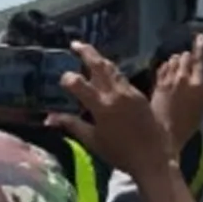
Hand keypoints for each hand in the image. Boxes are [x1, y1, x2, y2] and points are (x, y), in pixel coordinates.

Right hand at [46, 41, 175, 178]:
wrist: (153, 158)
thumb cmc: (120, 153)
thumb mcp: (92, 141)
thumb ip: (71, 125)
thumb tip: (49, 118)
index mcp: (101, 106)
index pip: (78, 83)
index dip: (68, 79)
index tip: (63, 80)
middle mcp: (116, 94)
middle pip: (99, 65)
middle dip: (86, 52)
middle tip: (75, 44)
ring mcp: (130, 92)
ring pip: (112, 69)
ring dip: (100, 60)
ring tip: (89, 55)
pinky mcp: (140, 95)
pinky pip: (122, 79)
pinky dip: (112, 73)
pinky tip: (107, 76)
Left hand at [155, 33, 202, 144]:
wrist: (164, 135)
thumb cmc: (186, 127)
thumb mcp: (201, 112)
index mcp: (198, 85)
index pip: (200, 58)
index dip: (200, 46)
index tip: (200, 38)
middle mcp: (183, 78)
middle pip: (185, 56)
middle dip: (187, 57)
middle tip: (187, 61)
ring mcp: (168, 80)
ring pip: (172, 60)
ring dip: (175, 61)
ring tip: (177, 67)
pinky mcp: (156, 84)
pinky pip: (162, 68)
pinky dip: (165, 67)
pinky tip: (167, 72)